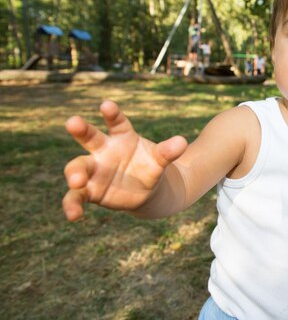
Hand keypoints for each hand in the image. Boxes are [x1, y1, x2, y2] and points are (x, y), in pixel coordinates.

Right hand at [62, 100, 186, 220]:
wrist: (146, 190)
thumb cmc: (150, 166)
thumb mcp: (161, 159)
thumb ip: (169, 151)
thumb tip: (182, 142)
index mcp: (122, 136)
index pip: (116, 121)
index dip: (112, 113)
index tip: (107, 104)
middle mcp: (103, 150)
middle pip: (89, 137)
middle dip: (81, 129)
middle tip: (73, 121)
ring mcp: (93, 170)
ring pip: (77, 167)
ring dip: (75, 173)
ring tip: (77, 181)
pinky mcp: (89, 191)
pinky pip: (76, 197)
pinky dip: (72, 206)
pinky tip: (73, 215)